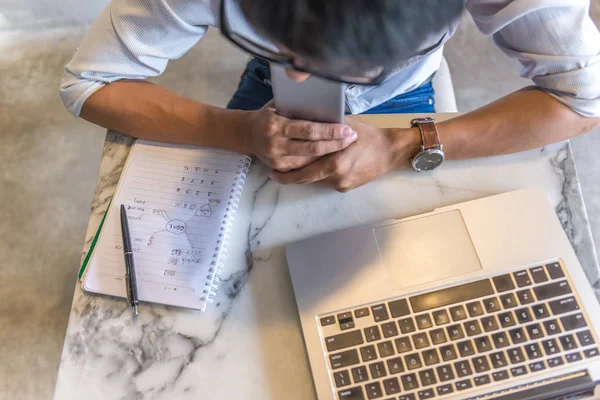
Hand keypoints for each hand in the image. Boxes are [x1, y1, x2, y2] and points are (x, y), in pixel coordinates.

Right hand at [240, 101, 356, 170]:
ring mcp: (276, 158)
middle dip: (335, 144)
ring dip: (330, 154)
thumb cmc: (268, 115)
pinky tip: (332, 156)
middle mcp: (275, 144)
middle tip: (352, 138)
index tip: (347, 129)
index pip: (308, 129)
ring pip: (309, 160)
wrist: (245, 133)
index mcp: (276, 125)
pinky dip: (318, 162)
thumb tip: (325, 105)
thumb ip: (297, 107)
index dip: (329, 131)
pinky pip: (303, 166)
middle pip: (312, 148)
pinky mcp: (278, 168)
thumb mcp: (279, 106)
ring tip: (346, 146)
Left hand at [270, 118, 420, 191]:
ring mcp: (341, 183)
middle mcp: (336, 174)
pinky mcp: (345, 188)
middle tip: (274, 174)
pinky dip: (317, 176)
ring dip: (303, 175)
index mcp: (334, 158)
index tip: (273, 168)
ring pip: (314, 180)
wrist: (390, 152)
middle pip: (305, 178)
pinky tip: (312, 169)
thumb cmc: (367, 135)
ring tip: (289, 170)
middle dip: (288, 178)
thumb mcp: (344, 125)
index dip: (286, 168)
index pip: (303, 165)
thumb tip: (303, 117)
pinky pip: (325, 182)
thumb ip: (324, 125)